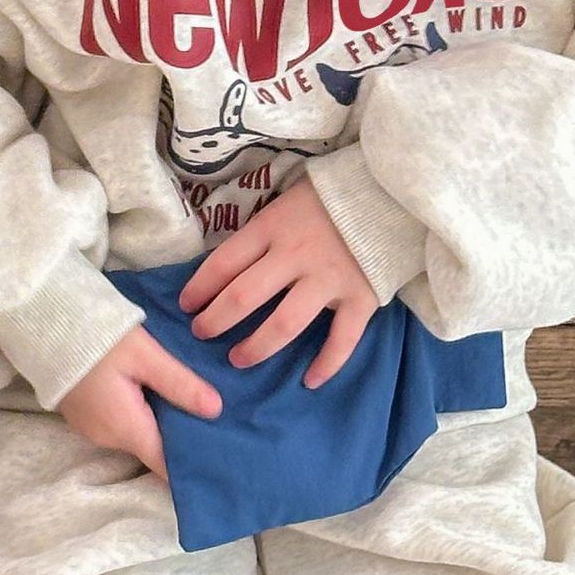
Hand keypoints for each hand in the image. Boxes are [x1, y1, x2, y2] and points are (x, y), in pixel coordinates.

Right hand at [55, 325, 221, 483]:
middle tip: (210, 415)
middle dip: (179, 435)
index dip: (193, 466)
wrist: (42, 322)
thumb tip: (217, 411)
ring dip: (157, 420)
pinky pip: (118, 423)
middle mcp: (108, 438)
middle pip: (153, 448)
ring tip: (183, 398)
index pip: (166, 466)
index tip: (220, 460)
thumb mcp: (145, 355)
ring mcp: (91, 428)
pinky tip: (148, 390)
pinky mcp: (82, 415)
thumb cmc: (96, 337)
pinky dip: (136, 412)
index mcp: (127, 428)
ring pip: (136, 433)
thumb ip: (180, 384)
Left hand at [177, 177, 378, 387]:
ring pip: (284, 324)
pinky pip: (342, 339)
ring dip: (256, 347)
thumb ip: (259, 235)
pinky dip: (327, 364)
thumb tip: (223, 267)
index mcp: (271, 228)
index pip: (223, 263)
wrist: (388, 192)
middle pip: (244, 296)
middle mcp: (295, 255)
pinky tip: (309, 381)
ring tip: (237, 359)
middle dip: (216, 321)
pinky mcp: (362, 297)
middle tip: (201, 334)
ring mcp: (329, 279)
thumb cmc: (326, 201)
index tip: (185, 305)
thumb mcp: (282, 204)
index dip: (199, 288)